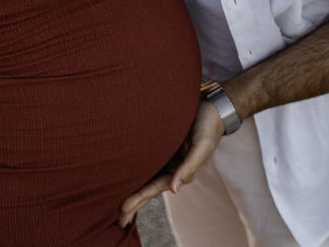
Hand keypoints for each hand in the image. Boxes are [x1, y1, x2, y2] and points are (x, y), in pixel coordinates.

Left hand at [118, 100, 225, 227]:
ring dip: (132, 190)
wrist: (211, 109)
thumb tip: (174, 190)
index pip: (157, 187)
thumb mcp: (202, 146)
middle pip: (149, 187)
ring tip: (117, 205)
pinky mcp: (160, 146)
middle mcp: (172, 168)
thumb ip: (189, 167)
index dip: (140, 197)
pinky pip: (145, 162)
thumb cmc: (207, 127)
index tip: (124, 208)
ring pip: (146, 176)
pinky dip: (134, 171)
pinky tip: (122, 178)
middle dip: (134, 202)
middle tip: (117, 219)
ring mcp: (165, 158)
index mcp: (182, 172)